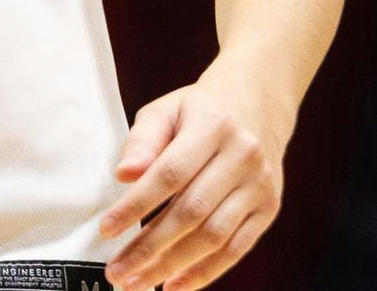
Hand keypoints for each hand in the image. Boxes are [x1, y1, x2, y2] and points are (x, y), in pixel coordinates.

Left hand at [99, 63, 288, 290]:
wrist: (258, 104)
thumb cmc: (199, 110)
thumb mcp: (166, 110)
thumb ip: (143, 141)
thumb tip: (124, 174)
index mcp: (212, 127)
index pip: (169, 174)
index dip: (137, 205)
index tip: (107, 230)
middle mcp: (241, 158)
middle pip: (191, 212)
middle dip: (150, 247)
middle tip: (118, 272)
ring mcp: (259, 186)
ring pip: (215, 237)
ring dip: (173, 266)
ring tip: (139, 283)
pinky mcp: (269, 209)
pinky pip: (237, 248)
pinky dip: (206, 271)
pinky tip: (176, 285)